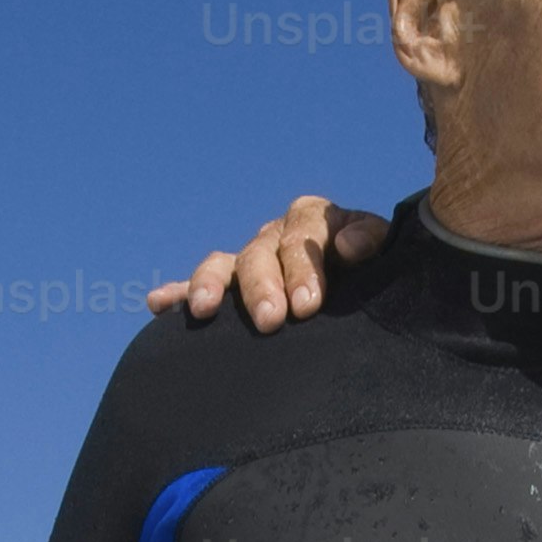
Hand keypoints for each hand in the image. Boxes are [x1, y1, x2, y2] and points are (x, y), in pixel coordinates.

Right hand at [144, 193, 386, 330]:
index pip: (305, 233)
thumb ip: (372, 242)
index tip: (308, 306)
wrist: (362, 292)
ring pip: (223, 264)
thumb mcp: (384, 256)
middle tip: (270, 320)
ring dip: (212, 285)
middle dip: (263, 287)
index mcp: (314, 221)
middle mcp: (276, 236)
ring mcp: (248, 260)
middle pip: (261, 253)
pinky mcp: (228, 286)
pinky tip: (157, 305)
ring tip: (204, 310)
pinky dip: (176, 295)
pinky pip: (195, 287)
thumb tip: (347, 246)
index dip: (304, 267)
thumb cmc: (374, 276)